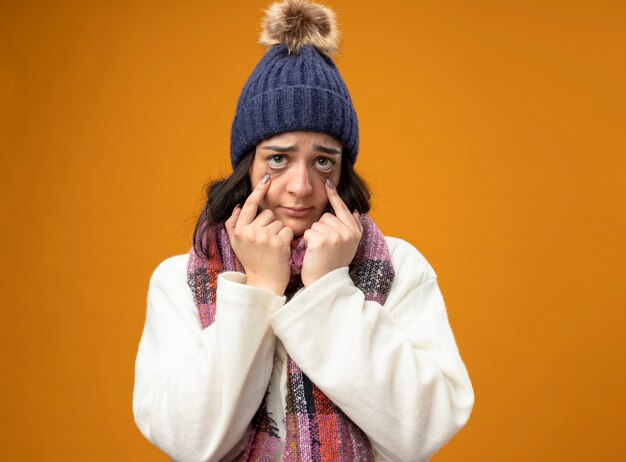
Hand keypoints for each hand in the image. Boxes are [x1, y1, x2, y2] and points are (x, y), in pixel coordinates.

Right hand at [225, 174, 293, 294]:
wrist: (263, 282)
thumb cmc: (252, 261)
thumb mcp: (237, 244)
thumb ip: (232, 225)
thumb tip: (237, 206)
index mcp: (239, 230)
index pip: (249, 204)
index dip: (259, 190)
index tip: (266, 178)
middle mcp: (249, 232)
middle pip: (267, 214)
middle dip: (270, 225)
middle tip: (266, 243)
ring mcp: (263, 237)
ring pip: (278, 222)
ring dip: (279, 233)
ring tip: (272, 248)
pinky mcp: (277, 243)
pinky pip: (287, 231)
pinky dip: (287, 240)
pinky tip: (281, 250)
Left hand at [301, 178, 362, 286]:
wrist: (325, 283)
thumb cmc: (333, 265)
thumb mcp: (349, 246)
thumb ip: (353, 228)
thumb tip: (356, 212)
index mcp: (355, 233)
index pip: (343, 209)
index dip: (335, 196)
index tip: (329, 182)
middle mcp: (348, 233)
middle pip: (326, 217)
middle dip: (321, 229)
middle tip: (324, 247)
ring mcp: (336, 236)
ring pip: (316, 225)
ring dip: (314, 236)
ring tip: (319, 251)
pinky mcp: (322, 240)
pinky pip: (309, 232)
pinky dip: (307, 242)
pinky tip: (312, 253)